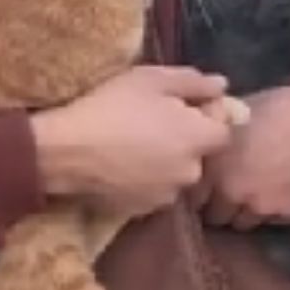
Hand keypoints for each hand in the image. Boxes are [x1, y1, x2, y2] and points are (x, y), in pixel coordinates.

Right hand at [31, 66, 235, 215]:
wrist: (66, 150)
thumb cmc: (111, 106)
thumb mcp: (152, 80)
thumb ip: (194, 82)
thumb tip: (222, 84)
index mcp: (198, 139)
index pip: (223, 131)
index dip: (207, 117)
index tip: (182, 105)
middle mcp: (190, 172)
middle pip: (199, 155)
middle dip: (185, 140)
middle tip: (153, 122)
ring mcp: (166, 195)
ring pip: (175, 174)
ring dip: (165, 160)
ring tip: (133, 144)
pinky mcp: (142, 210)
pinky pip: (153, 190)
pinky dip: (145, 178)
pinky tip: (121, 163)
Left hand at [196, 81, 289, 229]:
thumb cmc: (272, 110)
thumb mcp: (231, 119)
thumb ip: (209, 145)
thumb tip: (194, 155)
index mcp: (212, 168)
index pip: (191, 199)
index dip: (198, 192)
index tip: (206, 185)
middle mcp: (230, 194)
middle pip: (214, 217)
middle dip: (219, 205)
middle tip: (232, 187)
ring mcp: (258, 208)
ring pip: (241, 223)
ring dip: (244, 211)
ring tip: (256, 189)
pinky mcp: (284, 215)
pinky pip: (270, 220)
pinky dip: (272, 208)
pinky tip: (279, 187)